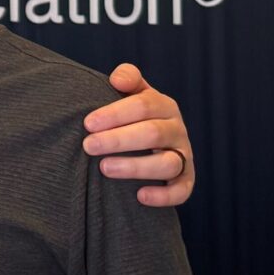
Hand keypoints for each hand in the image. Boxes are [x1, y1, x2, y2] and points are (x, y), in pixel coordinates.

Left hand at [84, 65, 194, 207]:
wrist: (149, 143)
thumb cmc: (132, 116)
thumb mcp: (132, 93)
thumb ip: (127, 78)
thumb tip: (118, 79)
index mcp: (164, 106)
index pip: (143, 105)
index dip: (115, 114)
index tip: (88, 123)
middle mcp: (177, 130)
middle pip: (152, 134)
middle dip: (118, 140)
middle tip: (88, 146)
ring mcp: (183, 156)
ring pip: (167, 164)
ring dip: (135, 167)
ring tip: (104, 168)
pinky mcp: (186, 181)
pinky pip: (181, 191)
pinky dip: (163, 196)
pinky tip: (139, 196)